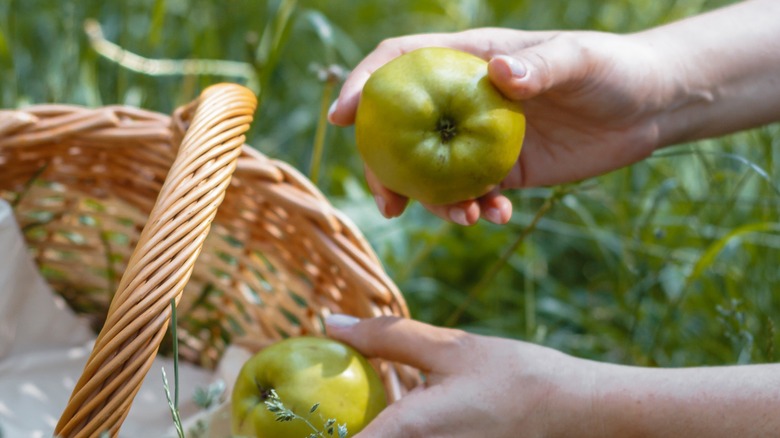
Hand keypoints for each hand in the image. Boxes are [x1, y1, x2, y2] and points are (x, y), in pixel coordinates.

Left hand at [325, 315, 596, 437]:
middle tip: (311, 410)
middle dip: (336, 426)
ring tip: (353, 407)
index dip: (302, 434)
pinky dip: (394, 431)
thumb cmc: (516, 378)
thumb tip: (329, 322)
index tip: (277, 419)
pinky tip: (404, 409)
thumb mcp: (448, 348)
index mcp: (406, 433)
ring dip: (366, 427)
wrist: (578, 414)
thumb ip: (385, 338)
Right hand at [329, 28, 670, 224]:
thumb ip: (542, 65)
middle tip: (388, 203)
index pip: (402, 64)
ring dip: (434, 202)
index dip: (364, 84)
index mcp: (471, 61)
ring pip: (433, 171)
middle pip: (403, 129)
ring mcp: (481, 139)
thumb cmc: (615, 68)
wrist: (650, 108)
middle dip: (385, 167)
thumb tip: (500, 74)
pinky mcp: (505, 171)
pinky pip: (474, 195)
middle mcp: (466, 100)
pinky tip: (497, 215)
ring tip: (464, 218)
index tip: (340, 116)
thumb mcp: (581, 60)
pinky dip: (476, 209)